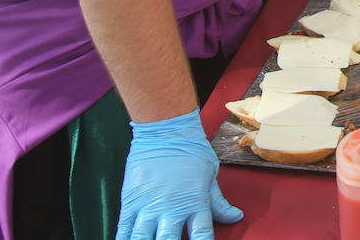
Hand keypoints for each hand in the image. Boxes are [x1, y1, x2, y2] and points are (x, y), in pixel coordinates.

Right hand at [116, 109, 241, 239]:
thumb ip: (219, 202)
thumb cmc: (191, 150)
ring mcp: (148, 207)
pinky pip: (123, 230)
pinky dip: (124, 239)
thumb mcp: (210, 176)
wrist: (165, 130)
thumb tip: (236, 217)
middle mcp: (171, 209)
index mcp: (195, 203)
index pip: (202, 236)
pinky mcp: (130, 202)